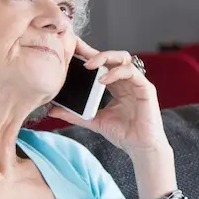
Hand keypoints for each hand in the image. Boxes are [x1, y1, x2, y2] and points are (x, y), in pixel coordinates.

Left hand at [48, 37, 168, 155]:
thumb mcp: (94, 121)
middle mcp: (127, 81)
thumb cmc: (123, 134)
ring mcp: (137, 83)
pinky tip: (103, 80)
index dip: (89, 55)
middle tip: (78, 54)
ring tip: (89, 66)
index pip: (102, 64)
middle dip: (95, 52)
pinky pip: (132, 72)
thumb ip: (76, 114)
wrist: (140, 148)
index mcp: (116, 85)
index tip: (72, 50)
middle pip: (113, 56)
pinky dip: (117, 73)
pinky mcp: (146, 88)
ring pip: (123, 58)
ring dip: (105, 58)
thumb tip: (53, 110)